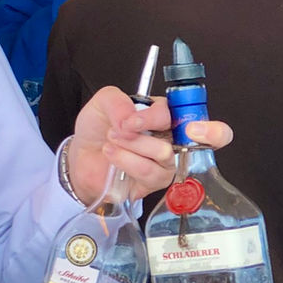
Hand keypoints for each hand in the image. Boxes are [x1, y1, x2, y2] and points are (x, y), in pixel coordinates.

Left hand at [68, 86, 232, 204]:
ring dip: (132, 144)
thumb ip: (117, 101)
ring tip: (111, 139)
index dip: (165, 114)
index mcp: (165, 114)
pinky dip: (126, 160)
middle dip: (180, 130)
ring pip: (165, 152)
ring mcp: (166, 161)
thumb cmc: (97, 128)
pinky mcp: (156, 182)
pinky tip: (112, 154)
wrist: (81, 156)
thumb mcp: (102, 103)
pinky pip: (150, 172)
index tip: (135, 120)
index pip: (189, 109)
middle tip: (136, 129)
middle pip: (202, 135)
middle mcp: (171, 137)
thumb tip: (132, 116)